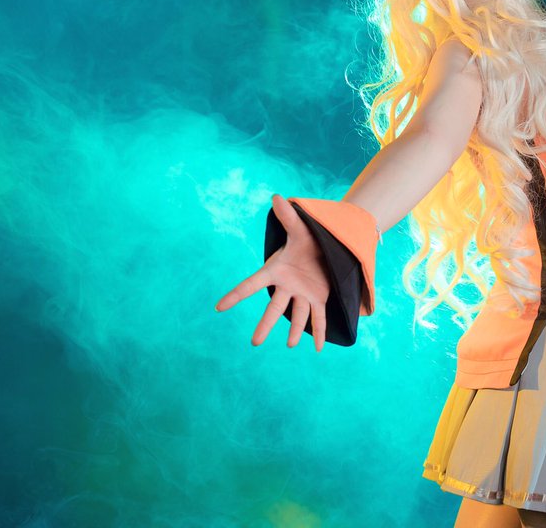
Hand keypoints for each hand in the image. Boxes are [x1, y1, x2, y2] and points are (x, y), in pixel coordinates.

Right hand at [214, 194, 330, 350]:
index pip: (252, 285)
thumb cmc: (309, 239)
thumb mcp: (300, 229)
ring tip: (290, 345)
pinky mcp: (319, 298)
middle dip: (265, 324)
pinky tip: (319, 348)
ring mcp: (303, 294)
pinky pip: (319, 317)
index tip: (218, 308)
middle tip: (255, 342)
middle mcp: (287, 286)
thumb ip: (288, 217)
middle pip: (274, 308)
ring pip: (297, 315)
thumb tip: (276, 196)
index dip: (235, 296)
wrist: (327, 247)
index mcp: (277, 270)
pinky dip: (320, 332)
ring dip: (294, 330)